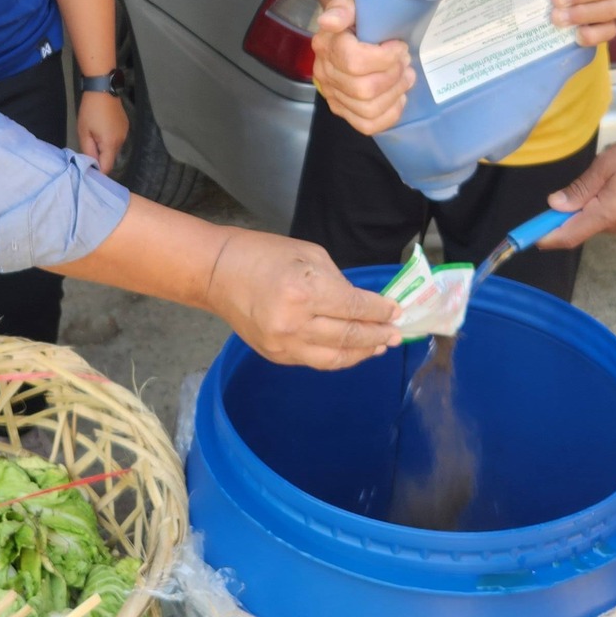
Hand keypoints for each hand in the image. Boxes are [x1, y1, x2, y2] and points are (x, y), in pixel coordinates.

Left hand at [77, 89, 128, 174]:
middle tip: (88, 150)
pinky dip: (109, 140)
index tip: (88, 168)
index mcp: (111, 144)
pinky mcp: (125, 126)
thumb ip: (88, 151)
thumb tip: (92, 165)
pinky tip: (102, 130)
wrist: (103, 89)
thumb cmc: (90, 111)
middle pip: (111, 159)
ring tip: (94, 137)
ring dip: (105, 148)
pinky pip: (117, 140)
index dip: (97, 171)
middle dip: (100, 159)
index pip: (106, 168)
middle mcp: (121, 141)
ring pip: (114, 149)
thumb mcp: (84, 132)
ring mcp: (125, 133)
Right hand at [203, 228, 403, 369]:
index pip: (353, 307)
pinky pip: (316, 362)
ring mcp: (284, 344)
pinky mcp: (276, 356)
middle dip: (378, 334)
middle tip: (398, 332)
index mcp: (304, 291)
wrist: (218, 274)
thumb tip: (362, 305)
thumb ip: (338, 282)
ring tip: (381, 345)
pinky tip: (353, 351)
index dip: (380, 311)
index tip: (397, 311)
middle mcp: (294, 323)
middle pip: (349, 335)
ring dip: (363, 352)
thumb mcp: (308, 255)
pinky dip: (339, 358)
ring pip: (335, 357)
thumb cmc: (264, 255)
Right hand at [310, 0, 413, 135]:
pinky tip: (399, 97)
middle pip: (364, 89)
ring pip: (368, 109)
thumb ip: (341, 8)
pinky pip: (367, 125)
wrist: (353, 30)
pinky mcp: (344, 110)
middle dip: (394, 75)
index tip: (398, 46)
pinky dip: (389, 114)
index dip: (384, 57)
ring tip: (407, 76)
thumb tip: (329, 21)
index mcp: (326, 45)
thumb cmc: (358, 17)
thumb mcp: (352, 4)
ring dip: (395, 93)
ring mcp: (333, 95)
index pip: (354, 61)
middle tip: (405, 61)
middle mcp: (325, 73)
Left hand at [541, 134, 615, 245]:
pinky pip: (613, 217)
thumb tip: (555, 205)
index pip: (569, 235)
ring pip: (598, 220)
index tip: (528, 237)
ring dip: (593, 204)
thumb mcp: (606, 164)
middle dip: (574, 209)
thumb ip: (579, 189)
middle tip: (587, 179)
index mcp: (609, 214)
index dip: (546, 237)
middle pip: (583, 226)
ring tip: (612, 174)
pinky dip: (606, 205)